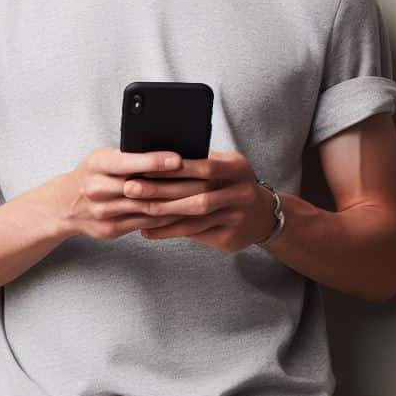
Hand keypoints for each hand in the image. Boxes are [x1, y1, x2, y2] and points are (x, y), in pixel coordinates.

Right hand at [49, 148, 200, 240]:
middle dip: (173, 184)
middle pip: (140, 188)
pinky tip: (185, 211)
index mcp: (97, 164)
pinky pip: (145, 224)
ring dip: (175, 202)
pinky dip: (167, 217)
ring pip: (146, 208)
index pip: (127, 162)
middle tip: (202, 179)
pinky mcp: (110, 230)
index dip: (154, 161)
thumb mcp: (105, 156)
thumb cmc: (94, 172)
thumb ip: (131, 154)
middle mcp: (96, 189)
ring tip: (200, 195)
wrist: (64, 205)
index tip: (178, 159)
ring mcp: (102, 212)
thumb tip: (170, 147)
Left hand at [135, 150, 277, 252]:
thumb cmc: (234, 185)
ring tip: (138, 210)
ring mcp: (237, 215)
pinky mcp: (230, 236)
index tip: (146, 166)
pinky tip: (149, 230)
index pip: (205, 166)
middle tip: (132, 188)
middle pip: (198, 191)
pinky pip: (195, 233)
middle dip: (162, 190)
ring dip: (164, 213)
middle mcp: (241, 191)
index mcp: (238, 168)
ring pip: (196, 215)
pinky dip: (170, 231)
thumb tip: (160, 158)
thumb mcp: (227, 167)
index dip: (175, 168)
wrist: (263, 216)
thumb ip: (202, 163)